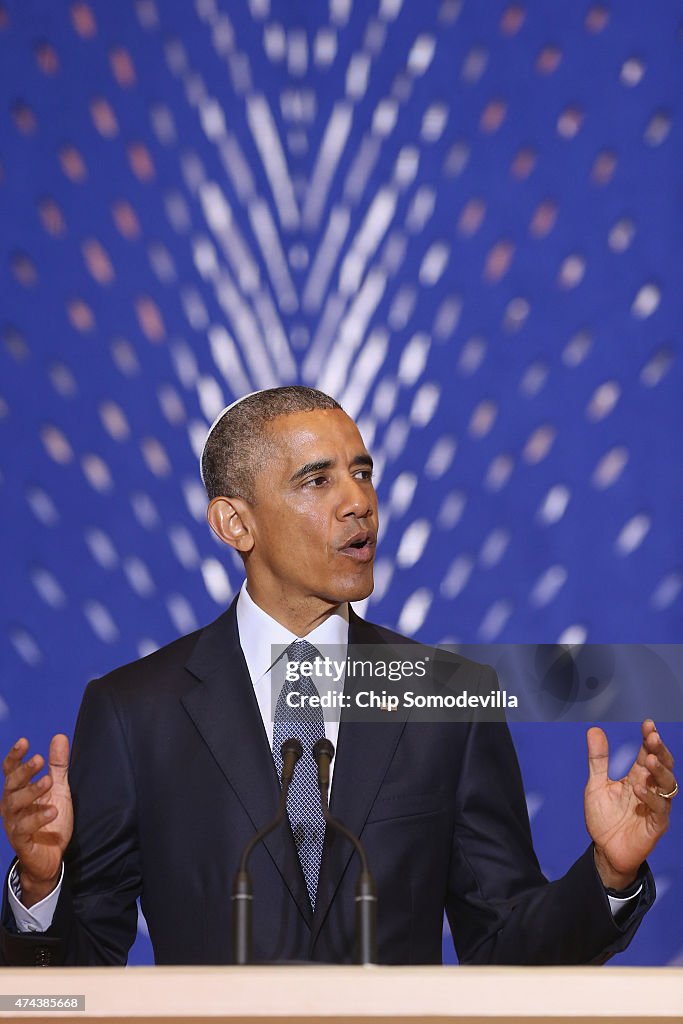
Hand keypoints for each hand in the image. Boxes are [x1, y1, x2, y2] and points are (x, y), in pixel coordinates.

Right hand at [0, 735, 72, 905]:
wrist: (50, 857)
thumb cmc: (50, 820)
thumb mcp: (59, 789)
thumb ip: (58, 765)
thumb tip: (59, 736)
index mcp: (18, 792)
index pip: (11, 770)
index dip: (15, 756)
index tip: (24, 742)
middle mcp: (12, 806)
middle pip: (11, 784)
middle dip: (24, 770)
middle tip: (39, 759)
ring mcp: (14, 823)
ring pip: (15, 804)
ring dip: (31, 791)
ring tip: (49, 782)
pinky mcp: (21, 841)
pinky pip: (24, 828)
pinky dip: (38, 818)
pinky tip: (53, 811)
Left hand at [585, 720, 675, 888]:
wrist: (605, 850)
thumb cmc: (604, 818)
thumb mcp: (596, 784)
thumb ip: (598, 760)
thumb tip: (595, 729)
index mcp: (638, 777)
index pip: (648, 753)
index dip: (650, 739)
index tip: (648, 724)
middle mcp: (650, 789)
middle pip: (663, 766)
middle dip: (660, 751)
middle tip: (653, 737)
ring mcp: (655, 807)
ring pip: (668, 786)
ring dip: (660, 771)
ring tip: (648, 759)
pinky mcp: (656, 825)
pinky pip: (660, 809)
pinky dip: (650, 797)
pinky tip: (638, 788)